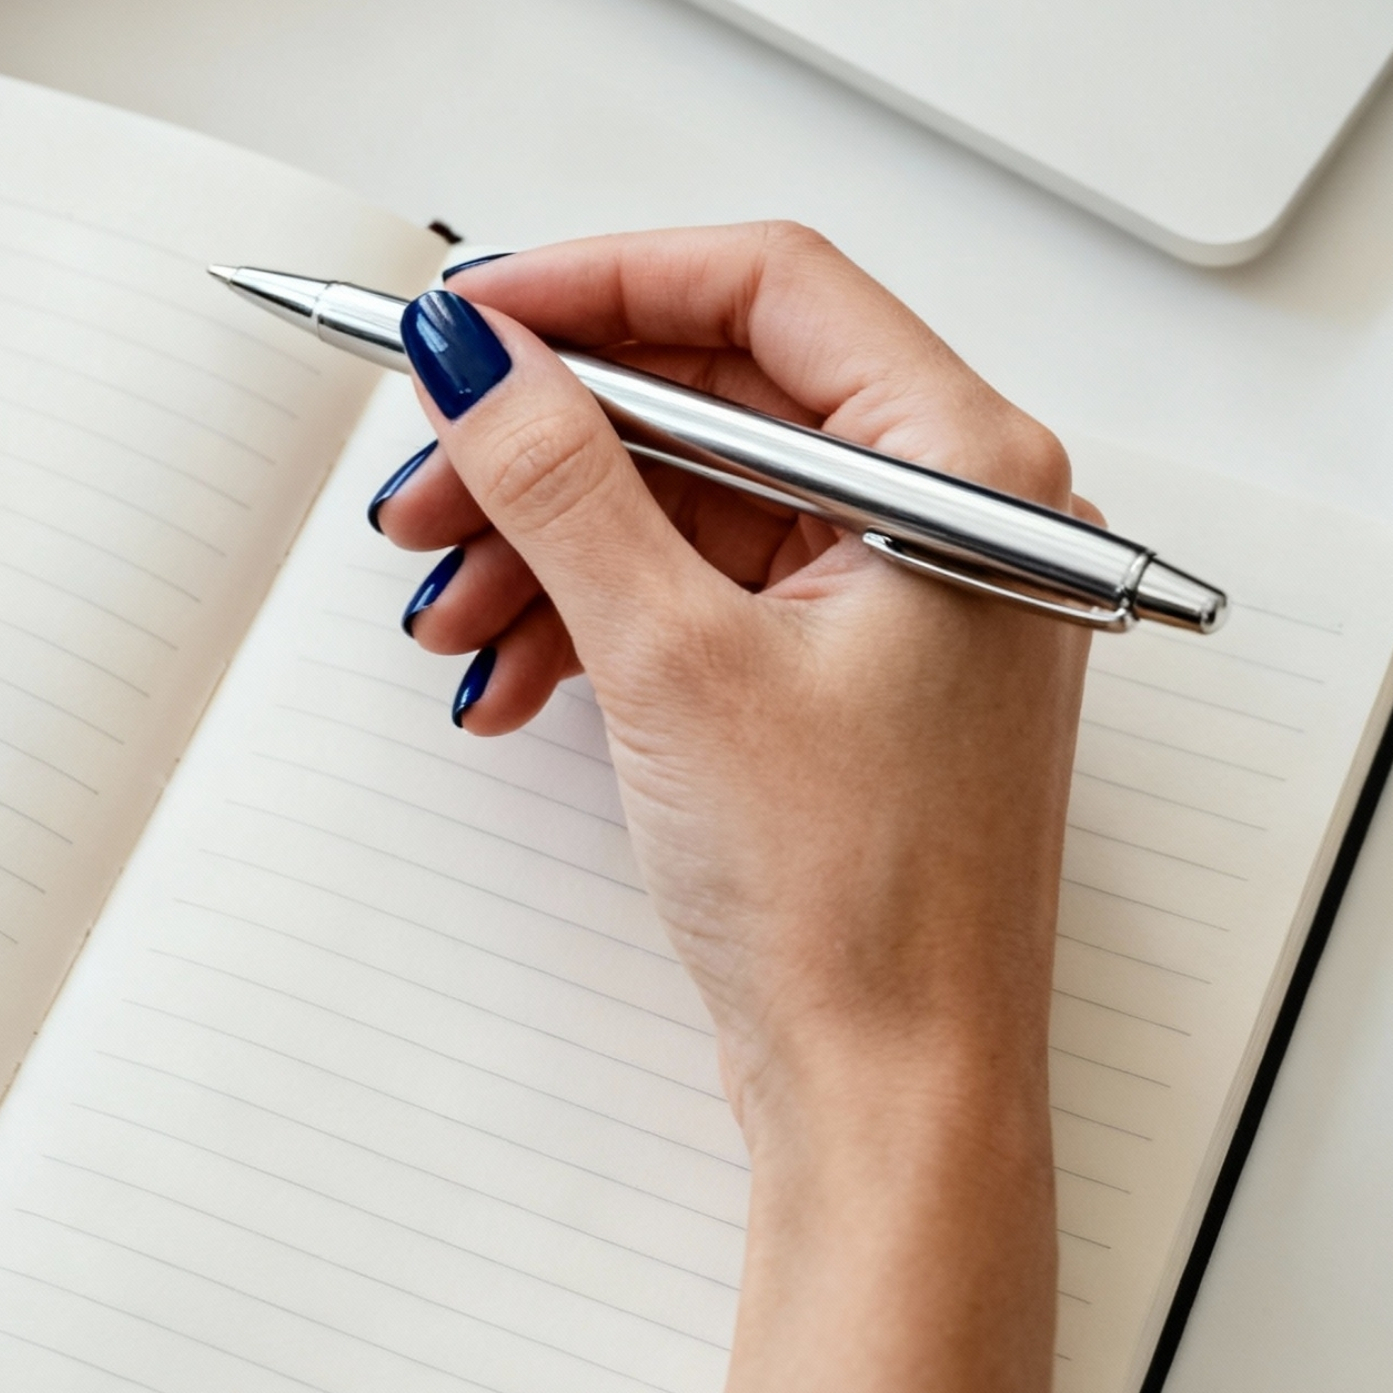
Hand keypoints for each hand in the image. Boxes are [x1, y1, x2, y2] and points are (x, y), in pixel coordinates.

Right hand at [373, 224, 1094, 1392]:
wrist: (891, 1108)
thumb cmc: (859, 911)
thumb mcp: (674, 659)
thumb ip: (560, 477)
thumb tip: (473, 354)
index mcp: (968, 467)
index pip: (768, 287)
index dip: (601, 285)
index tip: (472, 313)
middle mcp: (947, 508)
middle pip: (711, 391)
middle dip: (549, 438)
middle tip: (425, 471)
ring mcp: (894, 586)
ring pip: (684, 491)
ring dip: (547, 536)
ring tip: (444, 601)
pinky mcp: (838, 659)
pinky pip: (692, 578)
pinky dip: (588, 610)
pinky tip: (503, 671)